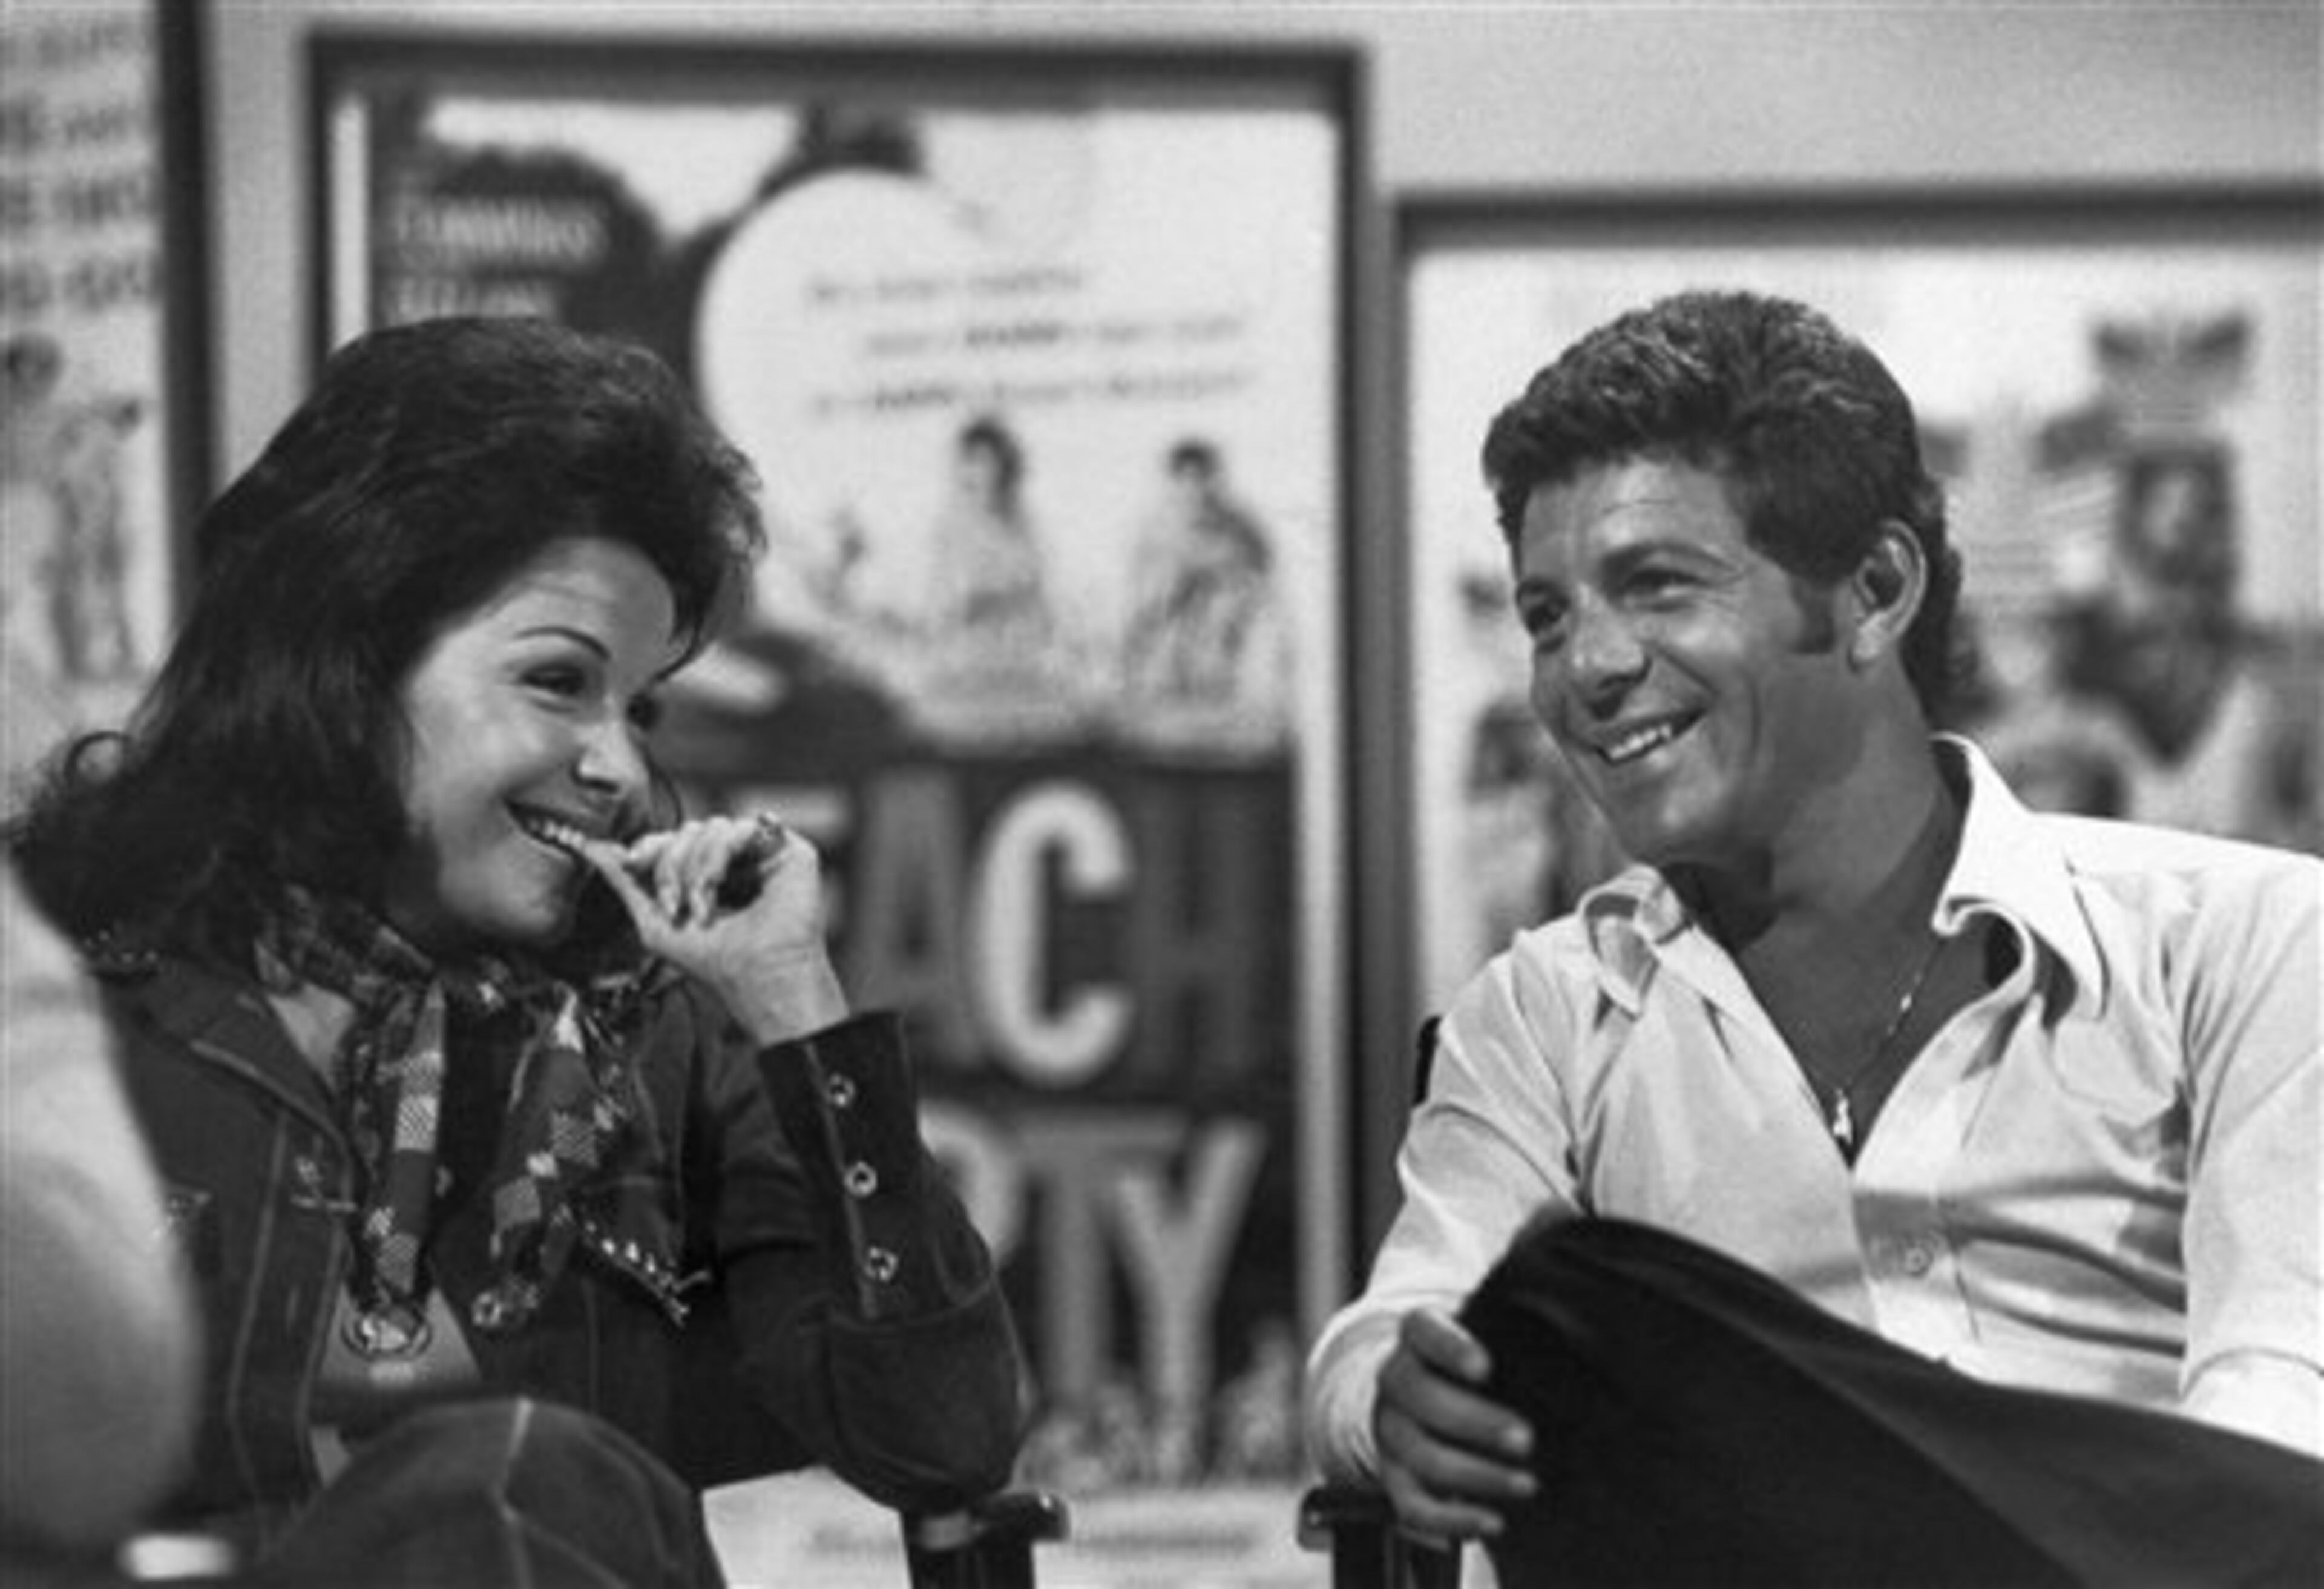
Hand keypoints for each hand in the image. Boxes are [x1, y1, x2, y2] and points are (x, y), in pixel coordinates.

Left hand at [580, 813, 848, 1044]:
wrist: (756, 978)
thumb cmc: (715, 962)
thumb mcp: (654, 923)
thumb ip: (625, 883)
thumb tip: (589, 848)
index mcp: (707, 874)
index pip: (673, 839)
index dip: (650, 846)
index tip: (631, 863)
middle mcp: (736, 860)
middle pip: (688, 830)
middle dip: (670, 866)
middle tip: (673, 906)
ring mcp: (762, 853)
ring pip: (711, 826)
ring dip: (694, 867)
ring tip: (700, 907)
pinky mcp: (787, 850)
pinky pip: (741, 827)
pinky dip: (718, 855)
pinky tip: (717, 887)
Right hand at [1373, 1306, 1536, 1545]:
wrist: (1430, 1399)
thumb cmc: (1480, 1366)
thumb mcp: (1492, 1339)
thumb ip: (1519, 1342)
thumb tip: (1584, 1350)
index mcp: (1418, 1336)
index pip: (1423, 1329)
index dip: (1450, 1348)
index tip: (1486, 1368)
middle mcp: (1396, 1379)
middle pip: (1421, 1396)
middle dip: (1475, 1421)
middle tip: (1527, 1439)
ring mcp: (1391, 1430)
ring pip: (1422, 1455)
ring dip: (1477, 1474)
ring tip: (1528, 1485)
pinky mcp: (1395, 1477)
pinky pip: (1413, 1506)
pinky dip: (1454, 1519)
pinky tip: (1495, 1523)